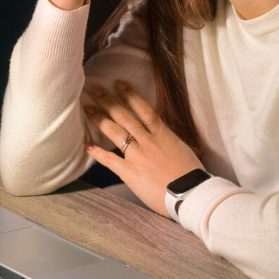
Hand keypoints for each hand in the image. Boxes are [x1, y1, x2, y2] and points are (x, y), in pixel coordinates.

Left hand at [82, 80, 200, 217]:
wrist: (191, 194)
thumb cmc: (191, 175)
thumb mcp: (182, 149)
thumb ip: (168, 140)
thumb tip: (161, 136)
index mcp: (163, 134)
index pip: (144, 109)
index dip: (130, 95)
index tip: (118, 83)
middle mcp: (148, 141)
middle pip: (124, 116)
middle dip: (108, 101)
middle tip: (94, 89)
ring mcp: (137, 155)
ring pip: (116, 132)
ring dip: (100, 119)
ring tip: (87, 108)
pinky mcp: (130, 172)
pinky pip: (110, 160)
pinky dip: (97, 153)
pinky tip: (87, 145)